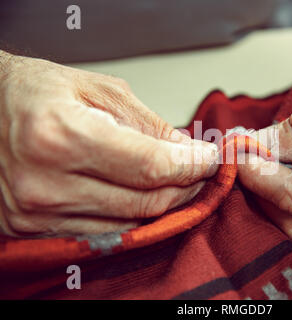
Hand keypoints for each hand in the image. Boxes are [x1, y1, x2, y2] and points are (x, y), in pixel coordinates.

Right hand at [0, 51, 217, 236]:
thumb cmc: (34, 92)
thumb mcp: (98, 90)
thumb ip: (148, 124)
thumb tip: (188, 150)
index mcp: (61, 135)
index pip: (150, 166)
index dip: (191, 165)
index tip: (211, 158)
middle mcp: (46, 183)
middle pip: (145, 202)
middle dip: (185, 186)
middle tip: (200, 169)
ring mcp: (38, 213)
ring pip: (129, 222)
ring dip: (163, 203)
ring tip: (176, 179)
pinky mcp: (34, 228)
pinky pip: (103, 232)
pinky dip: (132, 216)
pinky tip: (143, 195)